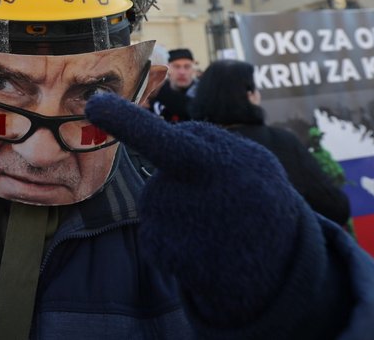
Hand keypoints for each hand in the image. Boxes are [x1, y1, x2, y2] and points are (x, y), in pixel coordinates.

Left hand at [86, 93, 311, 326]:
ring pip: (159, 198)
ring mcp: (169, 228)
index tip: (94, 103)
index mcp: (213, 166)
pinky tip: (206, 243)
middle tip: (217, 195)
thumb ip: (205, 143)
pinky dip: (176, 232)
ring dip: (182, 205)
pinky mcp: (160, 252)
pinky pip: (156, 225)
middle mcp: (183, 197)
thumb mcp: (252, 161)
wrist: (279, 270)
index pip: (162, 139)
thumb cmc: (261, 201)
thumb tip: (158, 141)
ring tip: (219, 222)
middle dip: (184, 182)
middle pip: (164, 172)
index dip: (126, 120)